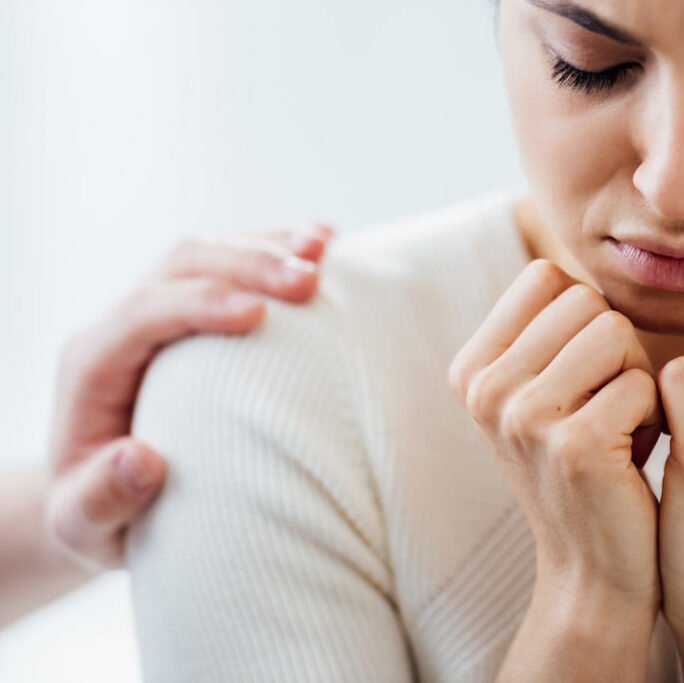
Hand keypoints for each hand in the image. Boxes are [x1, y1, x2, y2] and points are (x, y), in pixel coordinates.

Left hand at [44, 224, 333, 571]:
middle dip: (247, 262)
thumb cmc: (97, 516)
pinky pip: (233, 263)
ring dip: (269, 244)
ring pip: (211, 251)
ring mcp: (159, 311)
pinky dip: (277, 247)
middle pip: (182, 264)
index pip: (142, 312)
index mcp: (92, 364)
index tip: (258, 314)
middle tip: (309, 279)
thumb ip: (98, 501)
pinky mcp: (194, 314)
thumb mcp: (80, 527)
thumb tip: (141, 461)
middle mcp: (123, 326)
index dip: (198, 303)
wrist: (101, 496)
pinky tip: (323, 243)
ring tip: (326, 246)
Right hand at [448, 259, 663, 680]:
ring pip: (616, 334)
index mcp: (472, 368)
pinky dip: (653, 416)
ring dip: (635, 380)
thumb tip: (577, 260)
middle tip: (604, 408)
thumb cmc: (586, 463)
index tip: (578, 380)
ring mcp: (523, 418)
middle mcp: (484, 389)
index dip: (585, 321)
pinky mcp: (574, 446)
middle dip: (616, 351)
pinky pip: (645, 382)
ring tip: (617, 429)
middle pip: (586, 302)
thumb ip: (545, 328)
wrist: (594, 566)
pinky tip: (631, 457)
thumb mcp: (543, 392)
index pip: (549, 278)